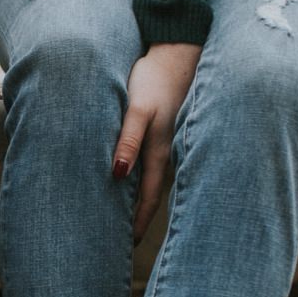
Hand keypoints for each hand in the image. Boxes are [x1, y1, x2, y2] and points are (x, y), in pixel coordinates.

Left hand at [113, 43, 200, 239]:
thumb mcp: (138, 108)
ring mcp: (169, 141)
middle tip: (125, 244)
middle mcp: (166, 151)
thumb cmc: (155, 77)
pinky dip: (145, 178)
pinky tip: (135, 180)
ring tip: (127, 219)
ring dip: (142, 200)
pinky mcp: (167, 128)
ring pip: (153, 179)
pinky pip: (155, 162)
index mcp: (158, 151)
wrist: (180, 50)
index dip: (138, 223)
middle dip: (140, 219)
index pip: (147, 198)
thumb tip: (118, 174)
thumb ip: (127, 140)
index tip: (128, 247)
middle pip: (151, 194)